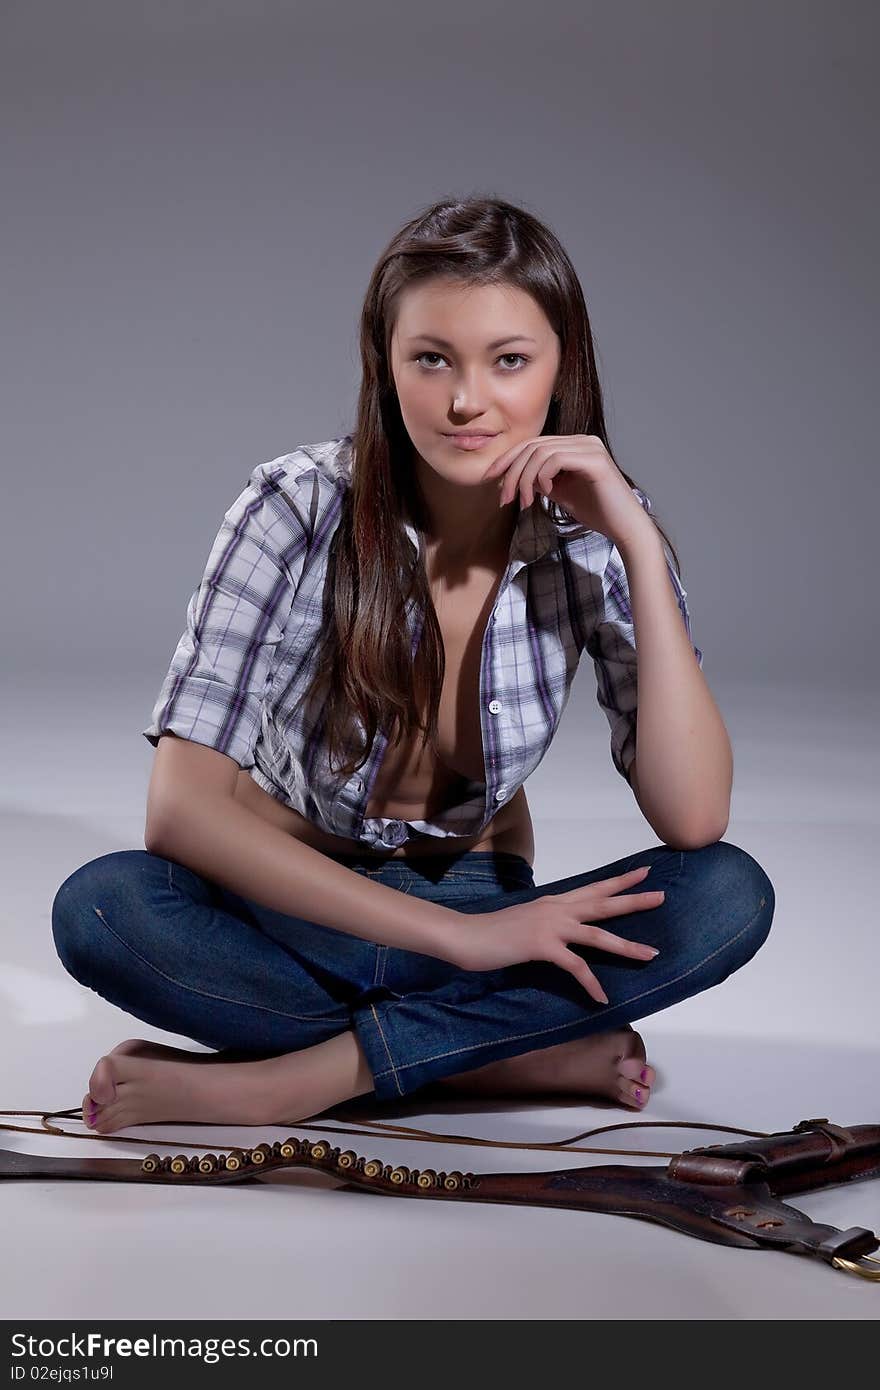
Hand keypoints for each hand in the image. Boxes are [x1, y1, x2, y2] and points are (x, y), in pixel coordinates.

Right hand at [450, 865, 663, 1002]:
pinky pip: (575, 966)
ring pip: (598, 935)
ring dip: (627, 946)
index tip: (644, 872)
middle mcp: (557, 909)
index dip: (620, 881)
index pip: (594, 888)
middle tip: (661, 896)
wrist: (467, 936)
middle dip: (634, 901)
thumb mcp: (527, 920)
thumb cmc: (493, 932)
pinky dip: (590, 983)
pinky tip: (601, 997)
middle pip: (603, 903)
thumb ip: (548, 920)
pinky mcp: (542, 946)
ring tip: (651, 954)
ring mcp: (550, 926)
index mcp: (554, 902)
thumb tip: (564, 928)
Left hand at [481, 433, 654, 552]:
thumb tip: (514, 476)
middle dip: (512, 471)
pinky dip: (543, 477)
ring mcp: (590, 447)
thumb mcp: (560, 493)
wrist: (624, 528)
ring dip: (525, 479)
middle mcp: (583, 440)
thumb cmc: (596, 512)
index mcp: (575, 445)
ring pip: (540, 453)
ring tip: (525, 502)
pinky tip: (546, 494)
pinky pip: (555, 460)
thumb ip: (541, 480)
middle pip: (533, 446)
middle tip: (503, 497)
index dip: (508, 460)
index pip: (533, 445)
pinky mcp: (595, 460)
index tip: (490, 480)